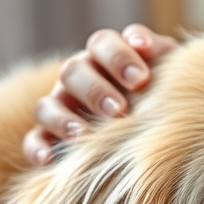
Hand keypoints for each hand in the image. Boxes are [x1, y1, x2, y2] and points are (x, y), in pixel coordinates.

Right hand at [23, 23, 179, 165]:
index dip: (119, 57)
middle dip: (95, 90)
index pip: (103, 44)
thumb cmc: (163, 94)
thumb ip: (161, 54)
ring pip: (47, 105)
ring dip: (63, 118)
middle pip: (73, 71)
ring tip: (83, 134)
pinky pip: (35, 139)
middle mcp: (80, 76)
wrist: (157, 128)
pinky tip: (49, 160)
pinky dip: (38, 148)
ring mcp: (61, 105)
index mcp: (106, 56)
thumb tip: (145, 46)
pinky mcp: (50, 135)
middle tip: (120, 110)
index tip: (141, 78)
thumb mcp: (168, 72)